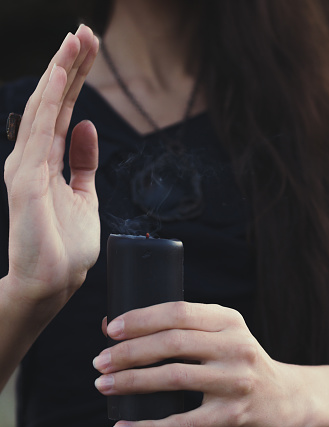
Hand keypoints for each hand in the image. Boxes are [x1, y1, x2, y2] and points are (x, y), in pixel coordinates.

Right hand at [4, 25, 99, 305]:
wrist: (54, 280)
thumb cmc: (66, 244)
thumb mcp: (84, 195)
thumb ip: (83, 162)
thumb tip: (86, 126)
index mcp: (47, 162)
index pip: (62, 112)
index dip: (75, 81)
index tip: (90, 51)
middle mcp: (32, 158)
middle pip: (53, 103)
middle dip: (70, 66)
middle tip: (86, 31)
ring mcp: (26, 168)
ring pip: (45, 109)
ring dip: (61, 72)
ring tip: (76, 39)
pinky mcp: (26, 181)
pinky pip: (40, 132)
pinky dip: (50, 101)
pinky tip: (61, 74)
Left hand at [94, 302, 308, 426]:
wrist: (285, 398)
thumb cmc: (238, 361)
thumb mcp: (219, 334)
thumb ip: (177, 328)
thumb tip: (112, 326)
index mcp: (228, 320)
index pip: (178, 312)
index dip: (141, 319)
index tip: (111, 330)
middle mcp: (235, 347)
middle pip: (172, 343)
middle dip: (128, 352)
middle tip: (100, 362)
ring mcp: (235, 382)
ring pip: (173, 378)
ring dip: (131, 382)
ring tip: (104, 385)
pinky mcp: (231, 417)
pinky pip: (182, 423)